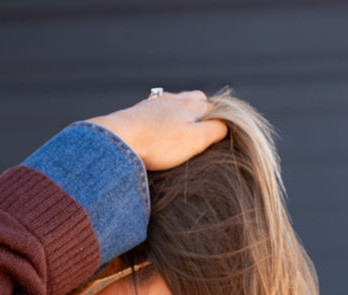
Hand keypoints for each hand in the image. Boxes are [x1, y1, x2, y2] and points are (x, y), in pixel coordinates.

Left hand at [89, 90, 228, 170]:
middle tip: (204, 132)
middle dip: (203, 113)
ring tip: (182, 131)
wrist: (119, 139)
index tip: (222, 136)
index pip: (216, 108)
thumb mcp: (195, 140)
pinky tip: (159, 128)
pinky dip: (163, 118)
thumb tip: (227, 125)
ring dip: (182, 113)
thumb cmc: (159, 143)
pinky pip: (157, 110)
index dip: (222, 121)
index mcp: (193, 103)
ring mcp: (156, 103)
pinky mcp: (140, 112)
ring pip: (176, 103)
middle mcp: (175, 98)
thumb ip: (215, 130)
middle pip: (197, 100)